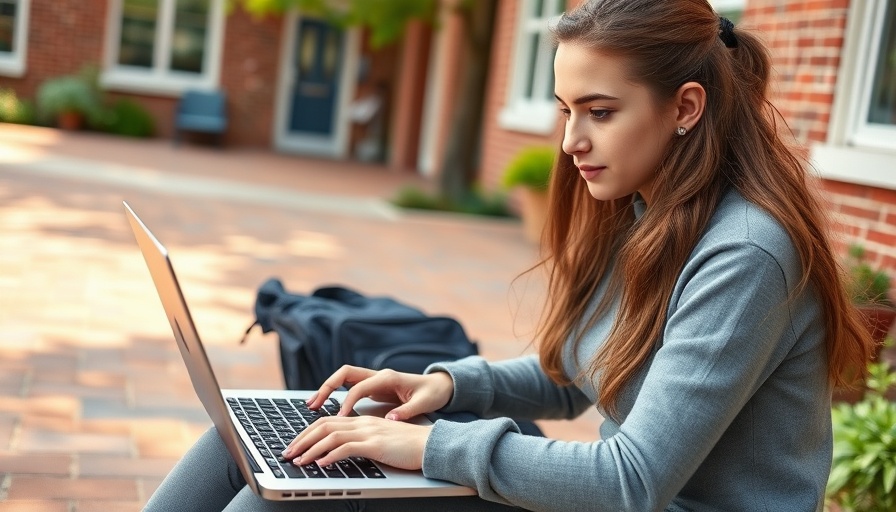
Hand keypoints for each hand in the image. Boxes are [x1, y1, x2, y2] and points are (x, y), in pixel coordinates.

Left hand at [282, 415, 429, 469]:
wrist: (430, 445)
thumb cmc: (408, 446)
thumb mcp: (381, 440)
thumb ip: (363, 442)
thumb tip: (341, 452)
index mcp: (362, 421)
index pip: (327, 421)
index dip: (307, 432)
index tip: (295, 445)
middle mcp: (362, 423)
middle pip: (323, 425)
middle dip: (302, 440)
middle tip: (287, 453)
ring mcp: (368, 433)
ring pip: (331, 436)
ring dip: (311, 449)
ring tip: (299, 461)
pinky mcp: (375, 445)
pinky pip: (347, 448)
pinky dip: (330, 456)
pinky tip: (321, 464)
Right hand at [306, 365, 454, 421]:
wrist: (440, 385)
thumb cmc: (432, 394)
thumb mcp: (424, 403)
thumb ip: (407, 412)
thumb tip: (391, 420)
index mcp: (388, 378)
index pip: (360, 387)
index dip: (348, 402)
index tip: (340, 418)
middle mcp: (378, 375)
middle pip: (345, 374)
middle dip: (327, 387)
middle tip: (313, 405)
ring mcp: (374, 378)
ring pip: (343, 378)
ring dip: (327, 389)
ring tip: (311, 406)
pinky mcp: (373, 385)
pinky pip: (348, 386)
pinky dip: (335, 393)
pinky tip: (325, 407)